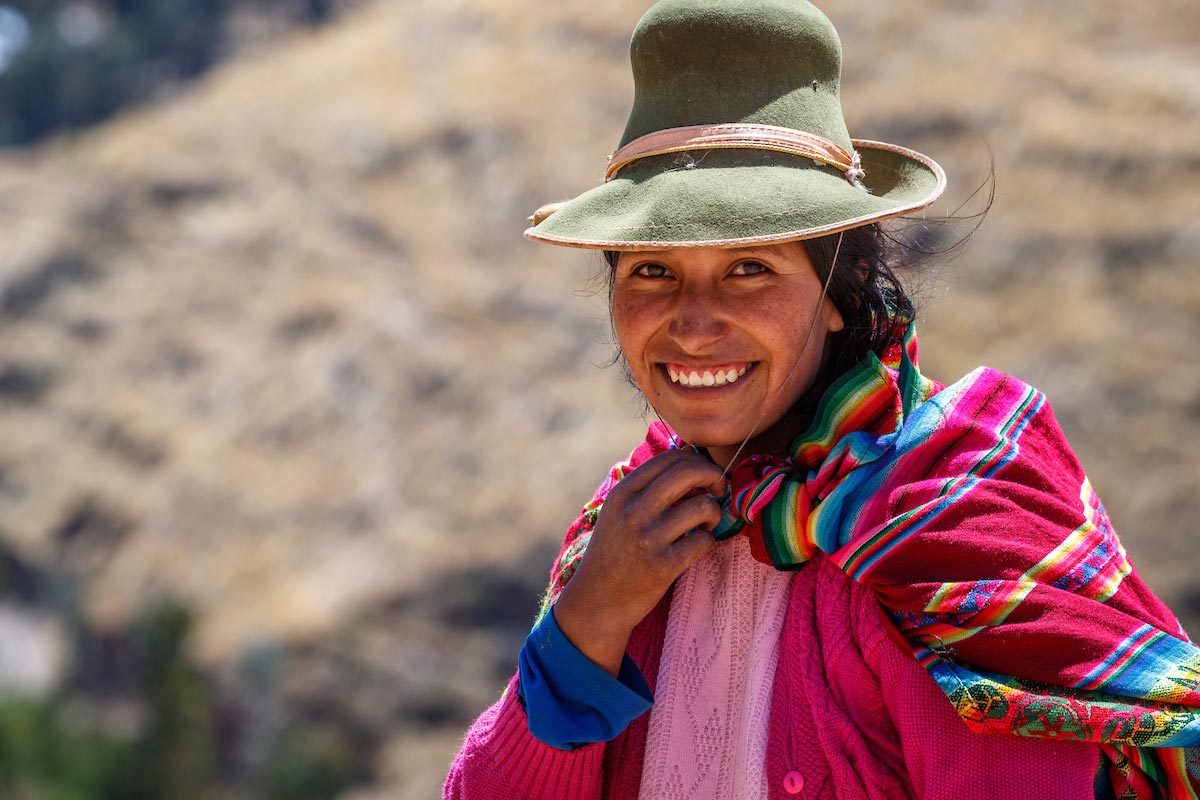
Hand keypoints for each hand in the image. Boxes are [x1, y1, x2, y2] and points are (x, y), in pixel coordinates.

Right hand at [553, 449, 725, 675]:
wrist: (596, 601)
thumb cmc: (613, 553)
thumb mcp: (617, 512)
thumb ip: (645, 487)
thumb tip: (689, 458)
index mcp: (622, 493)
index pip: (669, 458)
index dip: (696, 460)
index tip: (704, 474)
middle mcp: (634, 511)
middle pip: (688, 472)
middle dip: (714, 475)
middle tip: (719, 489)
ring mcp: (648, 538)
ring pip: (703, 506)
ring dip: (714, 512)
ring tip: (706, 524)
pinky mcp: (663, 566)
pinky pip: (704, 541)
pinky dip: (709, 541)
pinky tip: (699, 545)